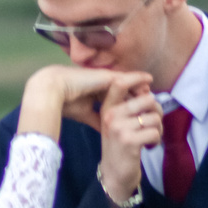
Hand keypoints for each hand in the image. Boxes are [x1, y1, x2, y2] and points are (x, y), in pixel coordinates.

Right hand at [35, 66, 150, 131]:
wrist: (53, 91)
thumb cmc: (65, 103)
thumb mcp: (85, 114)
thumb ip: (97, 120)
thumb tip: (106, 131)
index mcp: (96, 92)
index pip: (118, 98)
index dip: (130, 104)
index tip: (141, 112)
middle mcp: (103, 84)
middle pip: (126, 90)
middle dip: (139, 97)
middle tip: (154, 104)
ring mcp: (106, 78)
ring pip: (129, 82)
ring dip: (141, 88)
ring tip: (154, 92)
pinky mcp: (107, 76)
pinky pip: (127, 76)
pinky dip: (138, 78)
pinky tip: (148, 80)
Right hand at [95, 84, 160, 205]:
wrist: (113, 176)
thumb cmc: (120, 147)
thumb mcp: (117, 124)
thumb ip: (129, 107)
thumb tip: (149, 91)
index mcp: (108, 108)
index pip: (120, 83)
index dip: (138, 78)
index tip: (149, 81)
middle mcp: (111, 115)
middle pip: (147, 100)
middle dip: (157, 112)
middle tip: (153, 124)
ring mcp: (119, 128)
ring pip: (154, 118)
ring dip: (158, 129)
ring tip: (150, 138)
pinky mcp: (130, 141)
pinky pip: (155, 132)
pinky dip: (156, 140)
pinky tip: (149, 146)